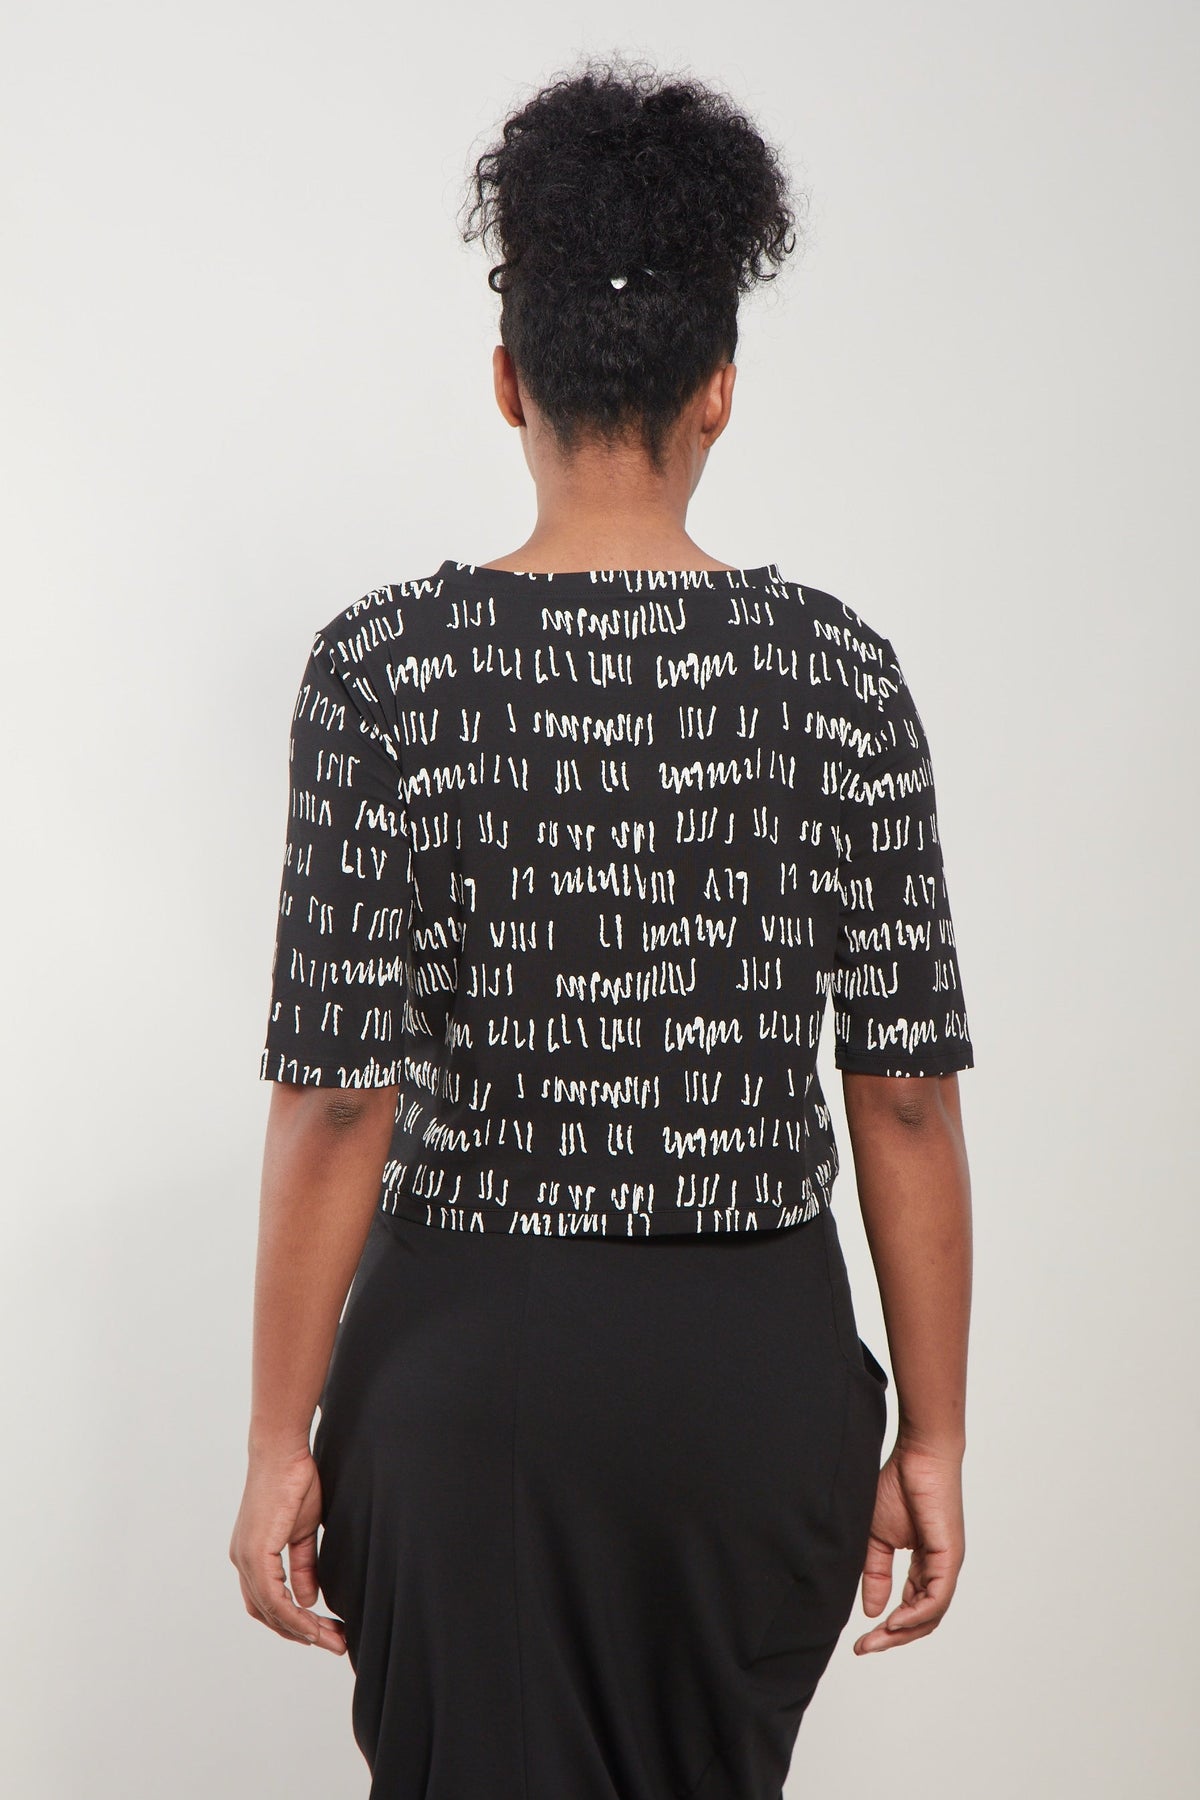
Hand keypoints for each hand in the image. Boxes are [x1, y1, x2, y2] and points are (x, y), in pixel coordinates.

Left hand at [229, 1446, 346, 1654]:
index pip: (268, 1601)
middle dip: (300, 1632)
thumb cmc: (295, 1482)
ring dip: (300, 1628)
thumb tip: (309, 1599)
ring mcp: (245, 1558)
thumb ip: (303, 1566)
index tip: (324, 1632)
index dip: (293, 1621)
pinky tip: (313, 1622)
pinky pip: (272, 1596)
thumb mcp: (302, 1532)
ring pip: (269, 1610)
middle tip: (334, 1643)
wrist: (284, 1452)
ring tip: (331, 1638)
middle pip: (266, 1613)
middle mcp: (242, 1560)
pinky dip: (292, 1614)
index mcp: (250, 1555)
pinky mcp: (255, 1552)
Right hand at [853, 1438, 964, 1652]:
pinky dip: (916, 1615)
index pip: (910, 1608)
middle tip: (865, 1648)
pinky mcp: (950, 1556)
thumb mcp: (878, 1537)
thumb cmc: (900, 1485)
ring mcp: (947, 1565)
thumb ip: (876, 1573)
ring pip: (931, 1614)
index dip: (886, 1629)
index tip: (859, 1642)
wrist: (918, 1454)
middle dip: (892, 1638)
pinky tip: (895, 1622)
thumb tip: (873, 1611)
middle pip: (922, 1619)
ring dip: (902, 1632)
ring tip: (877, 1639)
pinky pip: (936, 1598)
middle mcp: (940, 1570)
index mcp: (925, 1566)